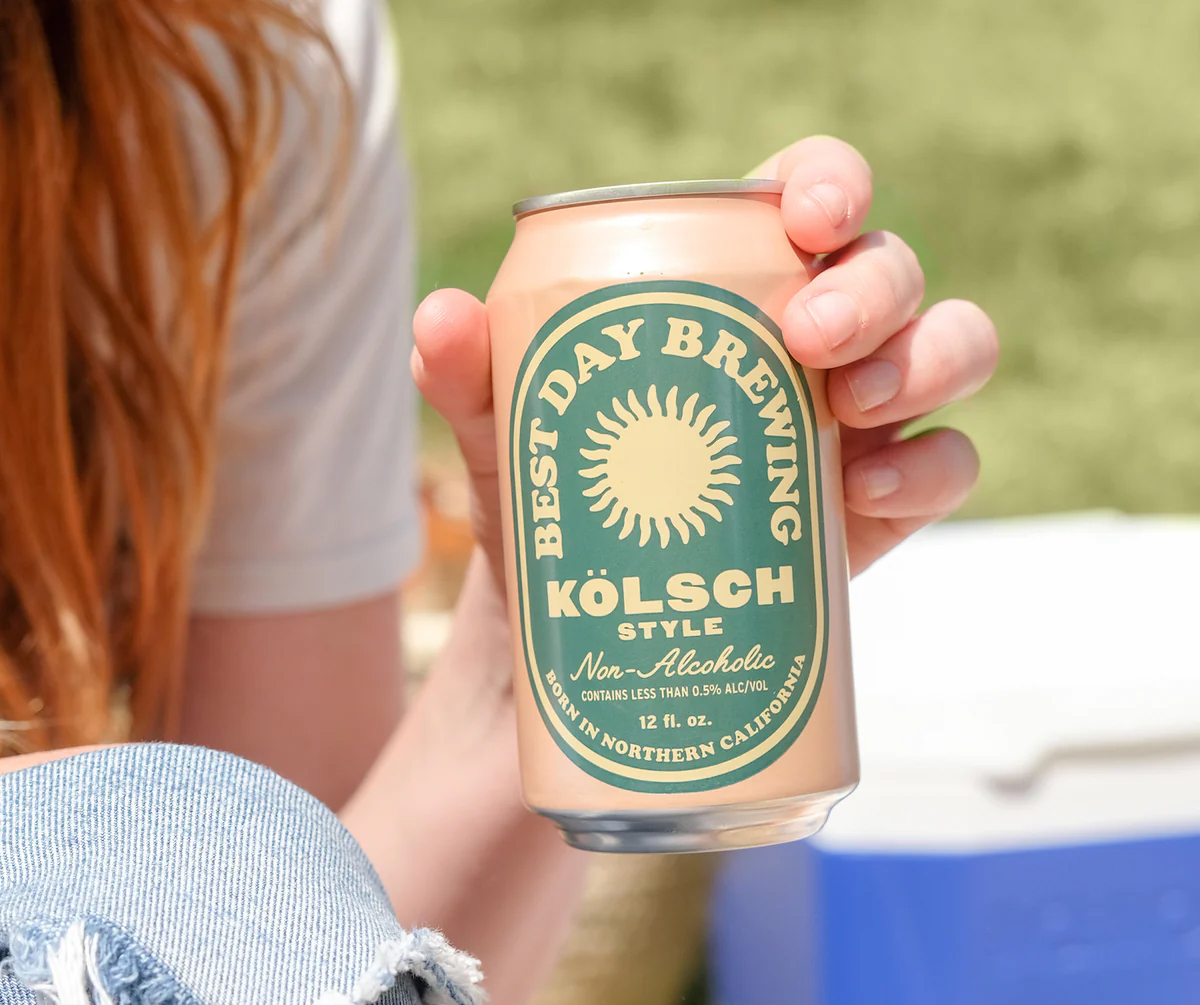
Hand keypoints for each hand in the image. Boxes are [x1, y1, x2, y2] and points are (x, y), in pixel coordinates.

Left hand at [380, 136, 996, 1003]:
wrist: (589, 625)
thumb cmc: (556, 498)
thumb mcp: (506, 433)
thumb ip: (470, 375)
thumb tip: (440, 318)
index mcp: (734, 288)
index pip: (807, 198)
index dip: (828, 182)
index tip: (806, 216)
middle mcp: (813, 340)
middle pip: (889, 270)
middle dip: (870, 288)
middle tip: (809, 340)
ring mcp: (858, 421)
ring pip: (948, 347)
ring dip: (922, 360)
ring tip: (852, 408)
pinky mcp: (881, 505)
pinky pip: (950, 463)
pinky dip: (931, 467)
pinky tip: (868, 493)